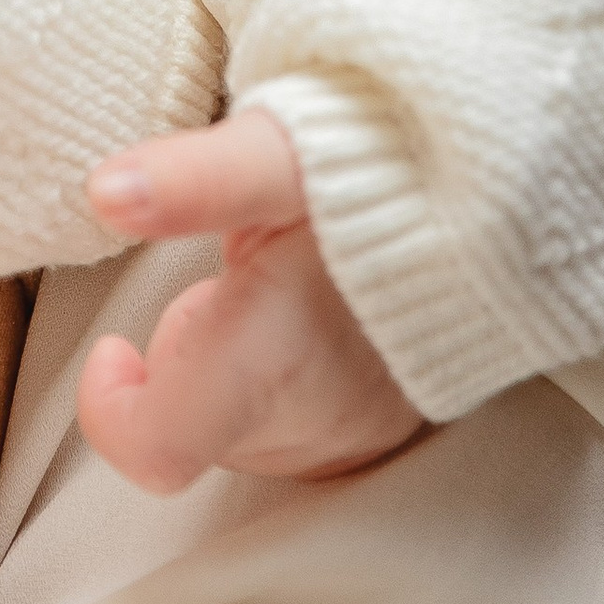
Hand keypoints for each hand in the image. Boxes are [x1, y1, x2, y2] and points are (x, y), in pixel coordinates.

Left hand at [75, 110, 424, 495]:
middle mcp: (324, 418)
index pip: (160, 450)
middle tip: (233, 281)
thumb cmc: (380, 162)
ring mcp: (360, 433)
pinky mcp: (383, 434)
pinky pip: (290, 427)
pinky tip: (314, 319)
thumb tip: (106, 192)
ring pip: (238, 430)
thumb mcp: (280, 152)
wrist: (497, 188)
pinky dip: (280, 379)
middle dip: (188, 358)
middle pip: (193, 430)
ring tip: (282, 289)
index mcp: (281, 355)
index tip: (116, 348)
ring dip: (233, 367)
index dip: (112, 408)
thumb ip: (194, 177)